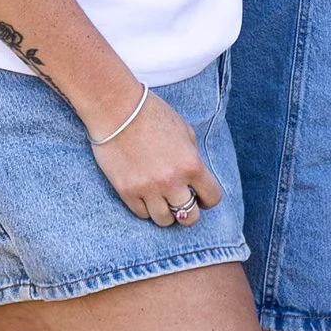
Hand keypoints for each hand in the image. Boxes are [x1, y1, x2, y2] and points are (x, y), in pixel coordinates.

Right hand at [90, 87, 223, 227]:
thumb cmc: (153, 115)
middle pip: (190, 217)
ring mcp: (148, 189)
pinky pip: (142, 214)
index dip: (208, 199)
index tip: (201, 196)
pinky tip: (147, 197)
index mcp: (192, 164)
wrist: (118, 110)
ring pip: (165, 220)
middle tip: (182, 203)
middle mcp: (172, 181)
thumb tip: (195, 176)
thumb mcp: (185, 131)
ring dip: (167, 213)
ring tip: (163, 201)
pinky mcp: (127, 192)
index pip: (212, 198)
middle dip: (189, 212)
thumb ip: (192, 156)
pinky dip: (147, 209)